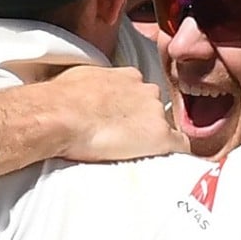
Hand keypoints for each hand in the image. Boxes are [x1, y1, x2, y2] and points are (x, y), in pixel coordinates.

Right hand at [50, 65, 189, 160]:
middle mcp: (147, 90)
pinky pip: (181, 145)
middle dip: (145, 122)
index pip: (142, 93)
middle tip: (126, 139)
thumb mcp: (81, 78)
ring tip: (135, 154)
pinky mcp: (160, 136)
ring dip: (155, 138)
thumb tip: (89, 94)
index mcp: (129, 76)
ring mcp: (156, 113)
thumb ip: (97, 84)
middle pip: (156, 109)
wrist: (60, 115)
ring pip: (166, 127)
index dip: (135, 109)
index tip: (124, 121)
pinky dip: (176, 153)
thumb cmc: (62, 98)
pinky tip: (167, 163)